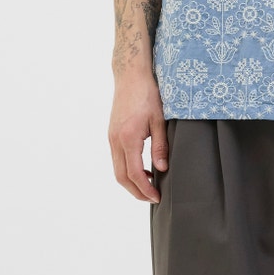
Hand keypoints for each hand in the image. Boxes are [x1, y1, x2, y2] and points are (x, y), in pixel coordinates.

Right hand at [108, 79, 169, 202]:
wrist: (130, 76)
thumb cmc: (148, 94)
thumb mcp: (160, 120)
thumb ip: (160, 146)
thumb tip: (162, 169)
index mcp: (128, 138)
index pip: (134, 173)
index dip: (145, 189)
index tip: (157, 197)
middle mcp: (115, 140)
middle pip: (121, 177)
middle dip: (136, 192)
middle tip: (152, 198)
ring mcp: (111, 137)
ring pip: (117, 169)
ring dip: (131, 182)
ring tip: (149, 186)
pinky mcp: (112, 134)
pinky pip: (117, 159)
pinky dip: (127, 169)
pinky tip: (143, 168)